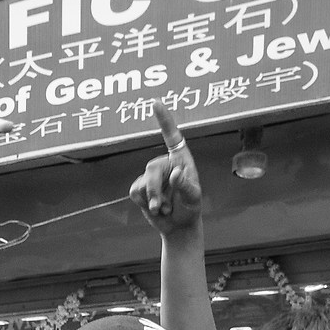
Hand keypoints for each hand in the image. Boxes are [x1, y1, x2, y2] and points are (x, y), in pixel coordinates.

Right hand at [128, 105, 201, 235]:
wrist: (178, 226)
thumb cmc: (190, 208)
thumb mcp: (194, 197)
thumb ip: (185, 185)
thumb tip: (175, 173)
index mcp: (181, 159)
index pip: (171, 136)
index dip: (164, 119)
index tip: (155, 102)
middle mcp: (165, 163)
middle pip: (151, 169)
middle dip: (156, 191)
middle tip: (164, 207)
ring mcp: (151, 175)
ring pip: (142, 183)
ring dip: (152, 200)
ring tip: (163, 209)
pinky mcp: (140, 187)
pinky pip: (135, 191)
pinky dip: (144, 203)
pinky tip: (155, 208)